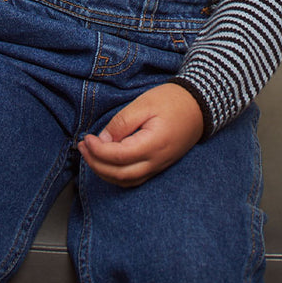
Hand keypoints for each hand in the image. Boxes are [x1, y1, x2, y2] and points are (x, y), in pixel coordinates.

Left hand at [77, 83, 203, 187]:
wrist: (199, 105)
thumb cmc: (172, 100)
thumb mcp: (144, 104)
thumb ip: (122, 123)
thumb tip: (103, 139)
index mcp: (153, 144)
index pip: (118, 157)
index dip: (98, 150)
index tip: (86, 138)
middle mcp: (156, 161)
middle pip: (120, 175)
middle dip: (96, 164)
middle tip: (82, 148)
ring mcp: (159, 166)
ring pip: (127, 181)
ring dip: (105, 173)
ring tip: (90, 155)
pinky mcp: (159, 166)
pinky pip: (135, 179)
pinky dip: (117, 176)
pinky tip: (107, 164)